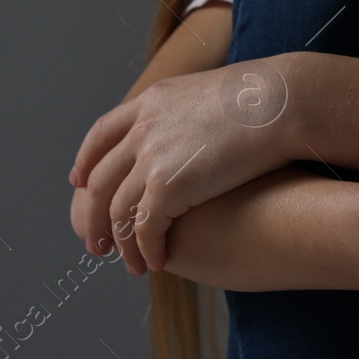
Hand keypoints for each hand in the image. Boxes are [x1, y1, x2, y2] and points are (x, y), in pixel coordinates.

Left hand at [69, 58, 294, 274]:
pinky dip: (147, 249)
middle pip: (98, 178)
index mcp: (153, 101)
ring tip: (131, 265)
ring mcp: (151, 156)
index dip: (86, 160)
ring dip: (121, 244)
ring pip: (117, 211)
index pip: (102, 132)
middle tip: (95, 243)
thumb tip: (204, 125)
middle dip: (91, 215)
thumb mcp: (216, 93)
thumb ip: (194, 111)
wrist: (281, 102)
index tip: (77, 182)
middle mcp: (143, 127)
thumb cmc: (268, 99)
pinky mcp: (168, 184)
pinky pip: (145, 228)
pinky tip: (157, 262)